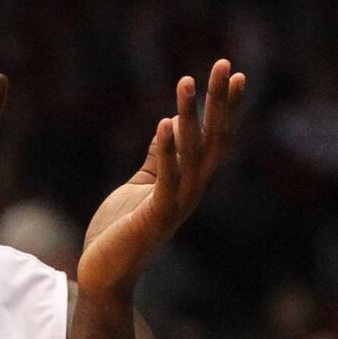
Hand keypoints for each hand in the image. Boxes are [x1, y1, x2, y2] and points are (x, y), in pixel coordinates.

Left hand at [78, 59, 245, 298]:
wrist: (103, 274)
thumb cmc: (119, 232)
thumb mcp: (140, 186)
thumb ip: (157, 159)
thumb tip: (169, 126)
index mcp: (189, 182)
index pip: (214, 137)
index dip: (225, 106)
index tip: (234, 73)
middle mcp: (191, 191)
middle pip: (213, 139)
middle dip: (219, 101)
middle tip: (226, 64)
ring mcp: (176, 204)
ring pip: (192, 154)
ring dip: (190, 116)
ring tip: (187, 81)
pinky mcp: (154, 217)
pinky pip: (166, 179)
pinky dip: (166, 151)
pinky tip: (164, 123)